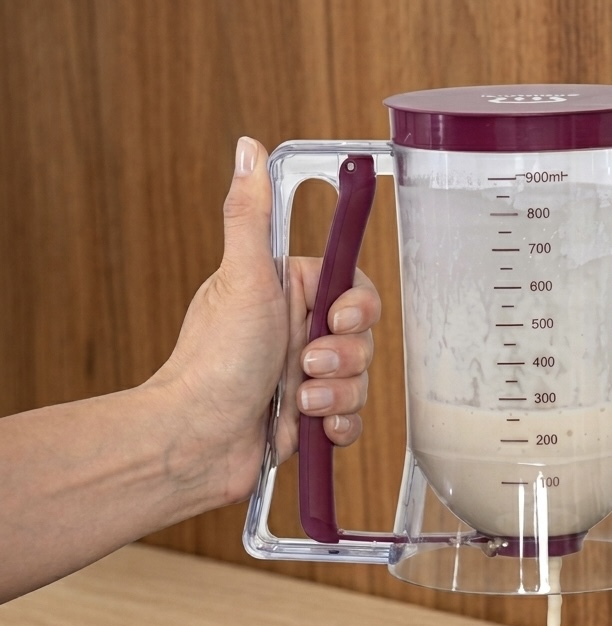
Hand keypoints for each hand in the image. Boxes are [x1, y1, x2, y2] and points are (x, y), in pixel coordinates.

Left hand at [152, 137, 379, 504]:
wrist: (199, 441)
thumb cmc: (214, 362)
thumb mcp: (241, 279)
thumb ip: (252, 216)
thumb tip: (248, 149)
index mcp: (287, 296)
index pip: (352, 288)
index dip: (357, 306)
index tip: (336, 318)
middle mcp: (298, 334)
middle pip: (363, 337)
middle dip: (343, 356)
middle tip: (307, 362)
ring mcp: (306, 378)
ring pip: (361, 379)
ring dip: (337, 393)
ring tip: (299, 400)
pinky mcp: (311, 418)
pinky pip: (352, 417)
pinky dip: (339, 425)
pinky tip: (315, 427)